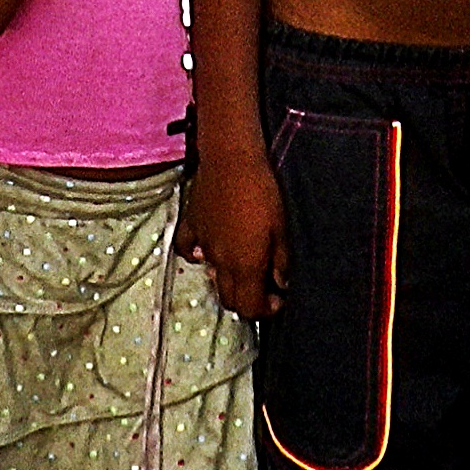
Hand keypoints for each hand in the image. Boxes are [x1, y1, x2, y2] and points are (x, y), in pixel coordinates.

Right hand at [182, 149, 287, 321]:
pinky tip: (209, 248)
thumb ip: (280, 261)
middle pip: (229, 299)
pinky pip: (189, 250)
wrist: (231, 159)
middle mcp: (220, 262)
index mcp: (245, 265)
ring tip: (242, 263)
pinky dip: (199, 256)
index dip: (265, 310)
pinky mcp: (191, 226)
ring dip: (228, 278)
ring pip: (212, 276)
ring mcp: (203, 245)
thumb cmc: (263, 192)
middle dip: (247, 301)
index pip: (249, 307)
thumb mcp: (281, 228)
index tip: (277, 298)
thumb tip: (280, 284)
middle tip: (263, 287)